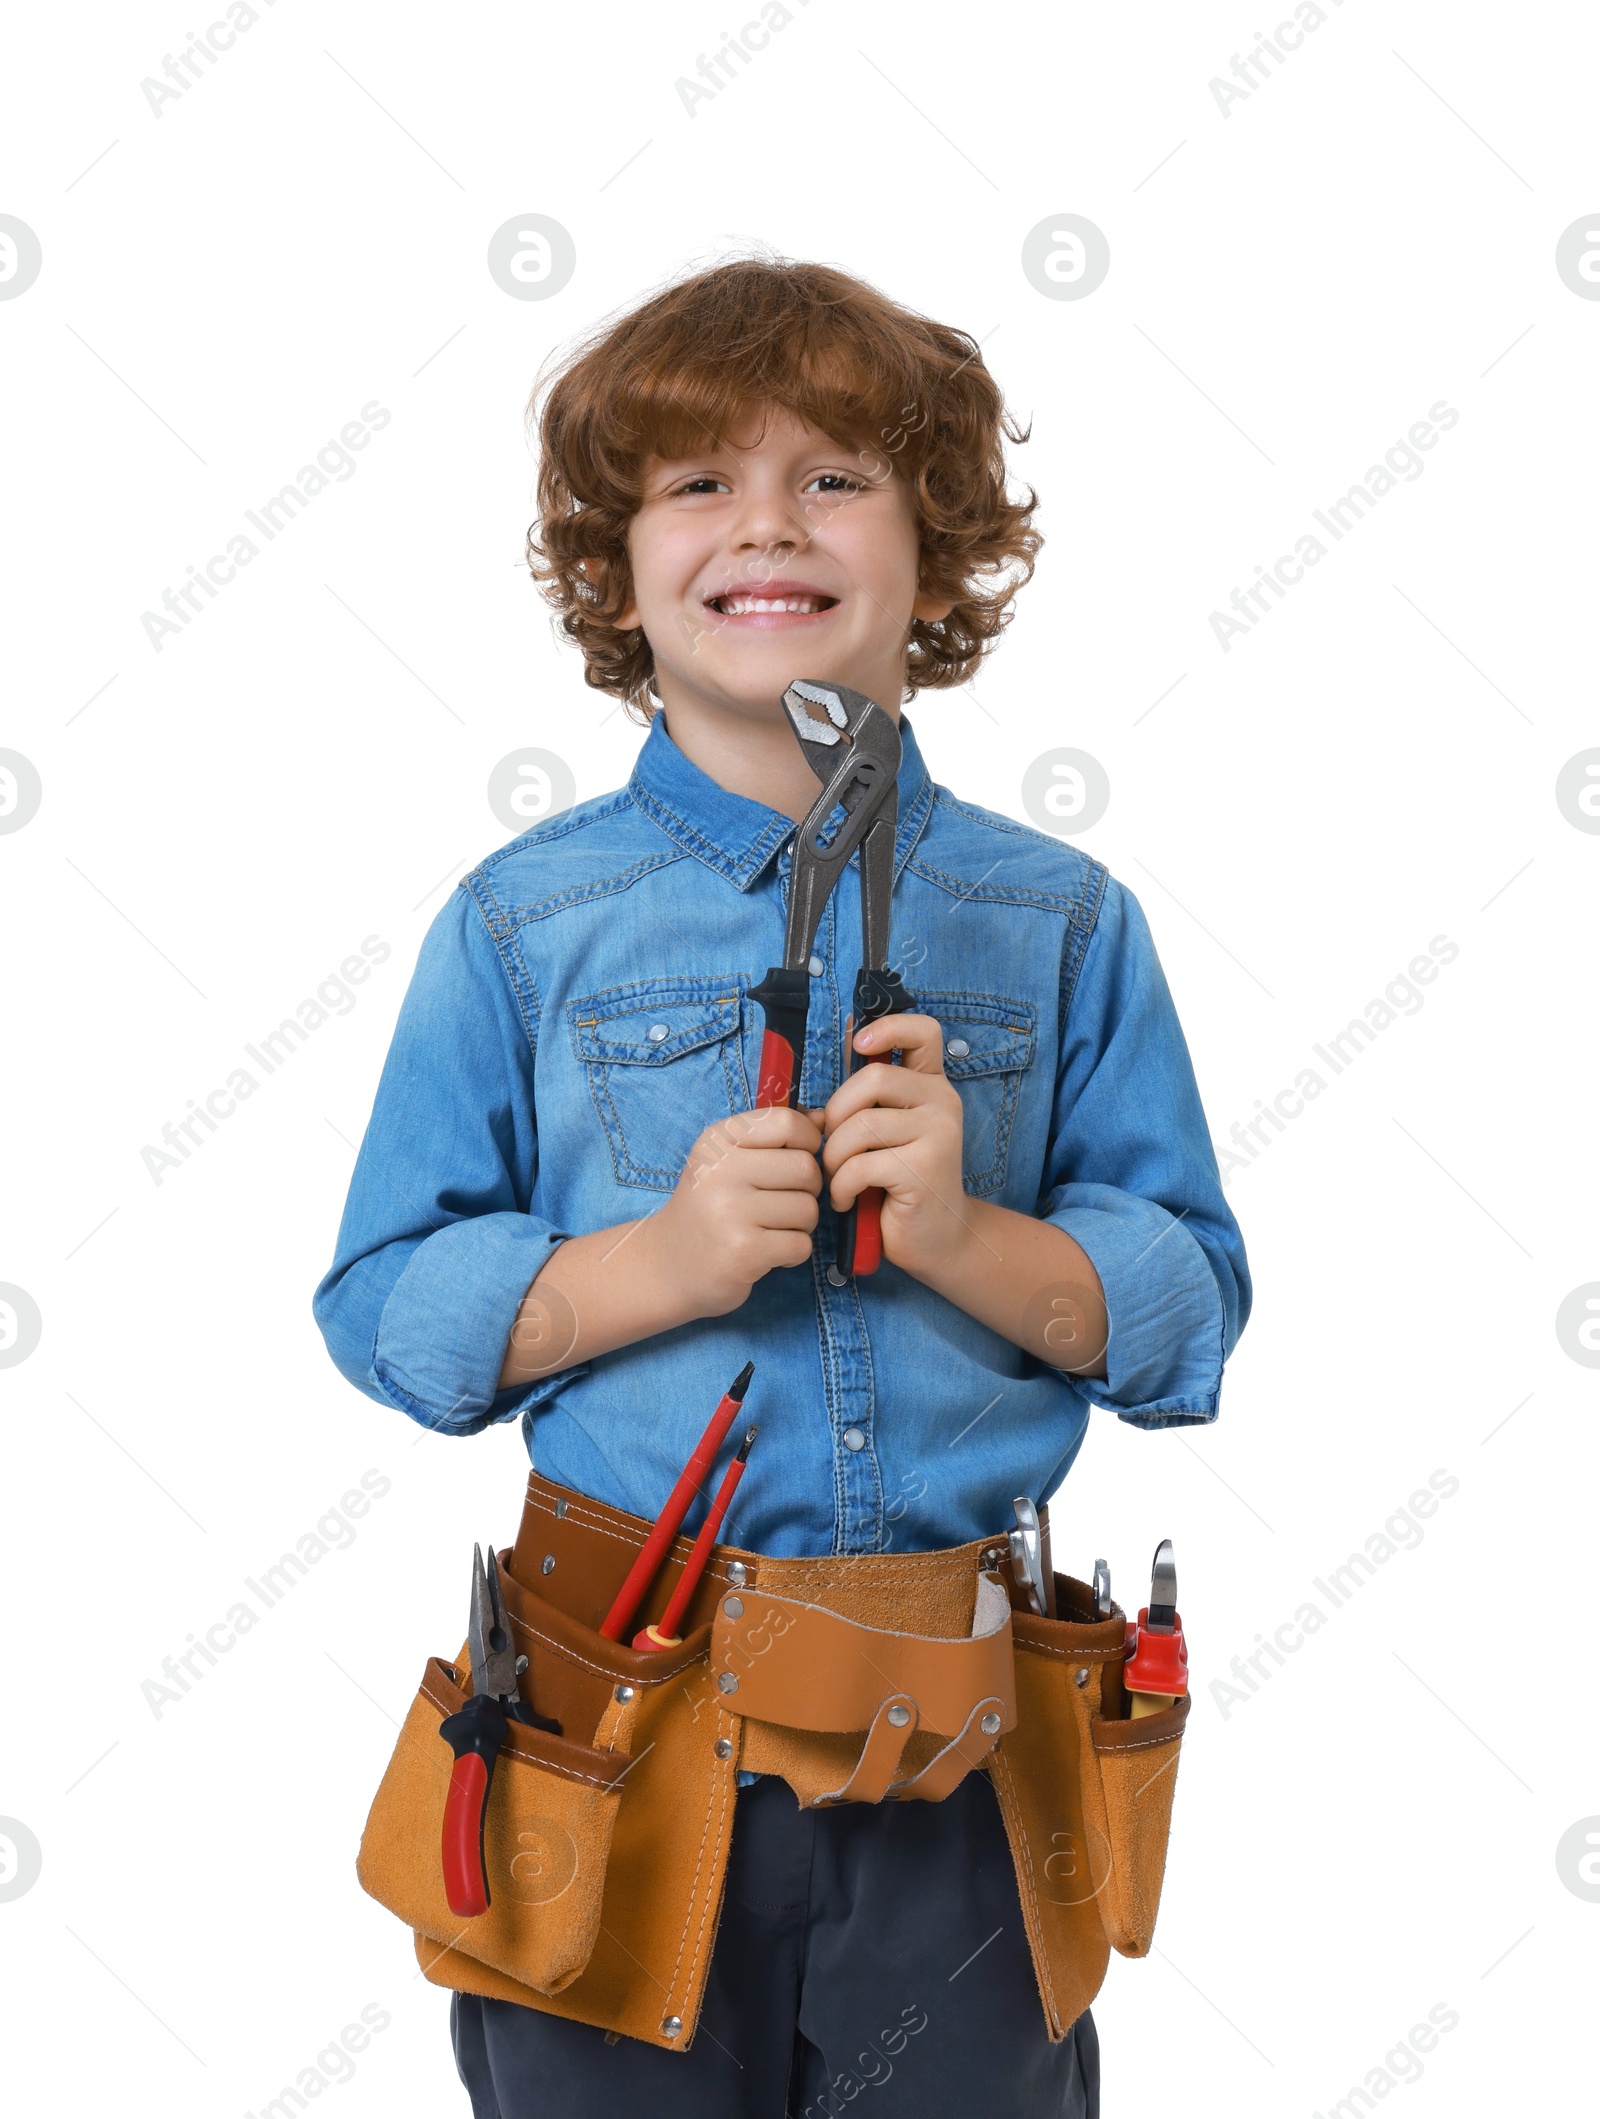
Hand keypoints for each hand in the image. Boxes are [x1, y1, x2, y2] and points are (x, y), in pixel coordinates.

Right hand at [650, 1105, 823, 1318]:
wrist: (668, 1264)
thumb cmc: (709, 1207)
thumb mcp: (728, 1160)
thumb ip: (774, 1136)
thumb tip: (823, 1119)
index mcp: (717, 1141)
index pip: (786, 1122)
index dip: (807, 1141)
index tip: (796, 1159)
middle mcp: (720, 1171)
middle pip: (806, 1168)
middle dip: (808, 1190)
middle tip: (783, 1204)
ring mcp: (730, 1212)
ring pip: (808, 1209)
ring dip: (801, 1225)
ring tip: (772, 1230)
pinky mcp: (743, 1252)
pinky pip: (801, 1244)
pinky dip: (793, 1252)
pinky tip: (768, 1252)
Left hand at [819, 1014, 971, 1278]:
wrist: (936, 1239)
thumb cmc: (898, 1185)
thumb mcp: (882, 1136)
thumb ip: (862, 1104)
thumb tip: (819, 1087)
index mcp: (931, 1086)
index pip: (923, 1032)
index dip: (889, 1027)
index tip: (860, 1045)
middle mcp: (942, 1103)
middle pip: (874, 1079)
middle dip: (837, 1114)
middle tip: (832, 1147)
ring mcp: (939, 1135)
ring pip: (861, 1126)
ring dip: (834, 1157)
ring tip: (837, 1179)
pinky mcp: (925, 1169)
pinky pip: (862, 1165)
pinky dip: (842, 1186)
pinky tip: (846, 1200)